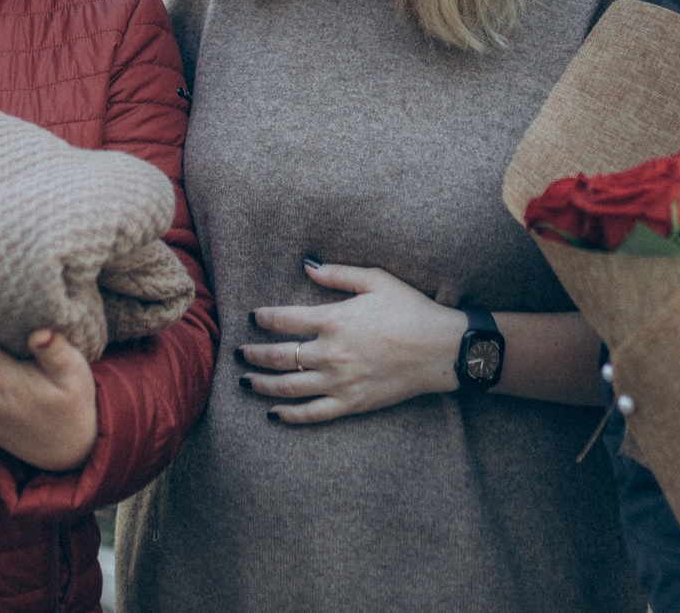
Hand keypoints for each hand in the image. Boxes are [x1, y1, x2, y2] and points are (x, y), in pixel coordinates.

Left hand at [241, 258, 464, 424]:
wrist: (441, 349)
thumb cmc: (411, 310)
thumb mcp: (376, 280)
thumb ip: (337, 274)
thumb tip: (306, 265)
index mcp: (334, 320)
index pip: (283, 320)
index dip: (263, 318)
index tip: (253, 317)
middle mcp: (330, 353)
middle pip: (278, 357)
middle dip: (253, 354)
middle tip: (238, 353)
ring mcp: (339, 382)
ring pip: (288, 388)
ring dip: (262, 385)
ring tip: (245, 381)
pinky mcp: (351, 404)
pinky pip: (312, 414)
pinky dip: (289, 415)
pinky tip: (273, 413)